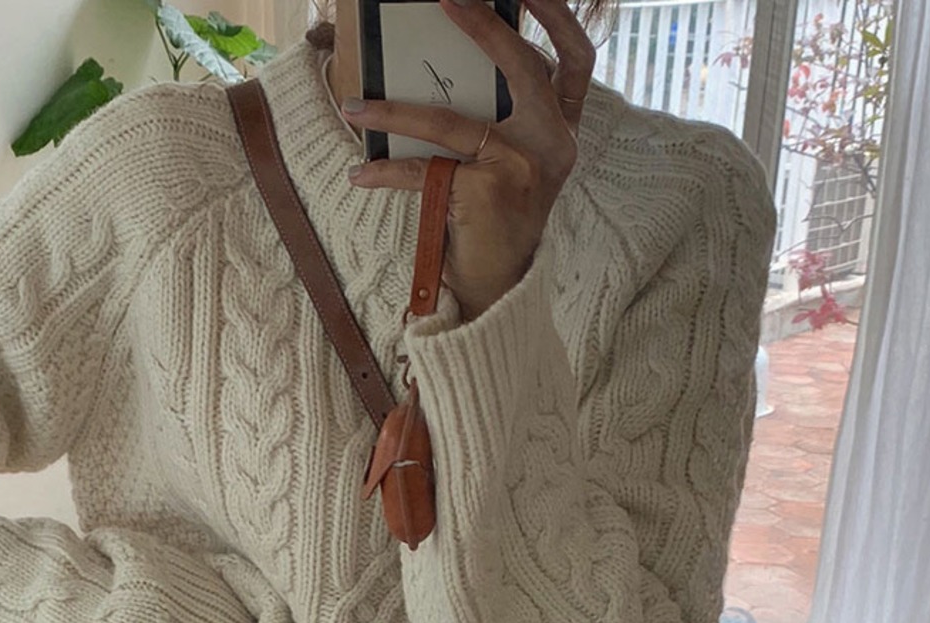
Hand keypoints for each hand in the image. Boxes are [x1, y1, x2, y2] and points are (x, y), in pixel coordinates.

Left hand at [343, 0, 594, 320]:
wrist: (497, 287)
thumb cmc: (495, 220)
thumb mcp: (512, 162)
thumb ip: (503, 115)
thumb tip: (451, 66)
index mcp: (564, 129)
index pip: (576, 58)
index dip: (557, 14)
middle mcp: (552, 144)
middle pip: (522, 68)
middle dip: (484, 26)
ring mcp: (520, 167)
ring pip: (451, 122)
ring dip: (393, 111)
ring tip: (353, 107)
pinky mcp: (485, 193)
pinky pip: (424, 170)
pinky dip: (386, 173)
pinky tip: (359, 176)